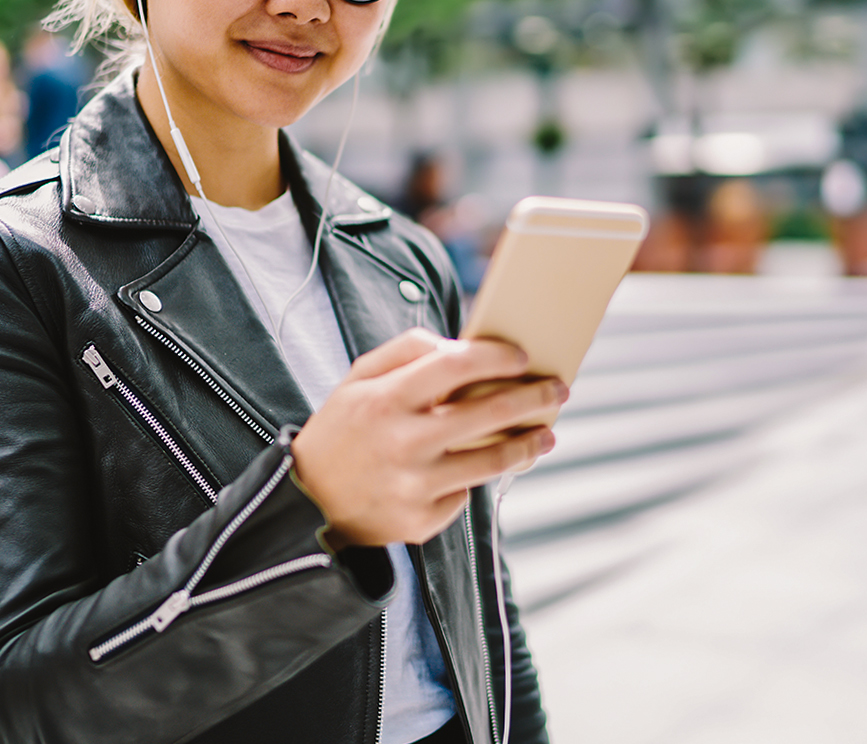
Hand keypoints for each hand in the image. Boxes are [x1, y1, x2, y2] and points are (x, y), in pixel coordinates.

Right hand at [291, 328, 561, 547]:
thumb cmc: (343, 430)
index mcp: (385, 400)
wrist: (307, 502)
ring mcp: (414, 486)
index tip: (522, 355)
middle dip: (532, 397)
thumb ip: (406, 351)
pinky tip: (489, 465)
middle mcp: (402, 443)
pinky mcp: (421, 520)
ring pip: (491, 462)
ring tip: (547, 434)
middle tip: (559, 390)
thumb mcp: (358, 379)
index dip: (495, 357)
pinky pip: (465, 492)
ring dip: (529, 444)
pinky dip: (480, 477)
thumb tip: (459, 346)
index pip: (454, 365)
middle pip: (487, 414)